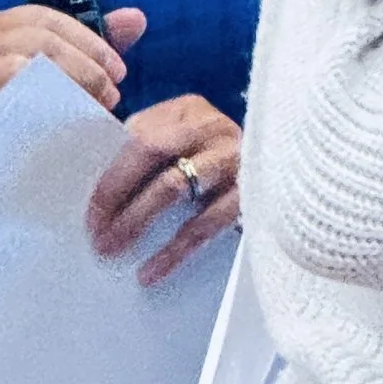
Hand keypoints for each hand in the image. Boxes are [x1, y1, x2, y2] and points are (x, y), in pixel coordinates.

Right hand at [0, 3, 149, 163]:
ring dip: (66, 91)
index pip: (44, 19)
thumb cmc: (9, 109)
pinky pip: (2, 116)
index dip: (89, 41)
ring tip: (92, 114)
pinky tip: (64, 136)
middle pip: (36, 43)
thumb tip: (135, 18)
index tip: (119, 70)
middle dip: (84, 68)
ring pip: (19, 71)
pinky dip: (39, 122)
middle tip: (111, 96)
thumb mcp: (47, 72)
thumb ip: (88, 46)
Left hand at [88, 93, 242, 284]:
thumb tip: (103, 192)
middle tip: (96, 234)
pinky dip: (175, 251)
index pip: (139, 136)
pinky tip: (152, 272)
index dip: (110, 175)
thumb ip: (149, 152)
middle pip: (153, 152)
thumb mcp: (183, 143)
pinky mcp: (251, 194)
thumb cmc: (214, 163)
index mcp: (190, 111)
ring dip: (138, 221)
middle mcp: (213, 127)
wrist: (293, 169)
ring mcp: (234, 159)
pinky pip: (205, 225)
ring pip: (174, 187)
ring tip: (114, 250)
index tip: (89, 212)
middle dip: (117, 196)